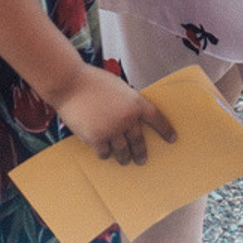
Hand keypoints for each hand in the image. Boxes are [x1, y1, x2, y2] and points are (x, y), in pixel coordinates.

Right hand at [58, 67, 175, 166]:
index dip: (165, 129)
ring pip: (122, 151)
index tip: (172, 139)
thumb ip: (126, 103)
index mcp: (134, 102)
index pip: (156, 118)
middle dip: (141, 152)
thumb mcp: (116, 87)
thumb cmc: (91, 81)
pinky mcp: (97, 138)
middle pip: (139, 141)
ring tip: (125, 161)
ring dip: (124, 158)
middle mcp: (127, 118)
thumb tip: (130, 120)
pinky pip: (104, 152)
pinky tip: (104, 154)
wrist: (69, 82)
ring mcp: (112, 130)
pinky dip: (105, 153)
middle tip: (142, 159)